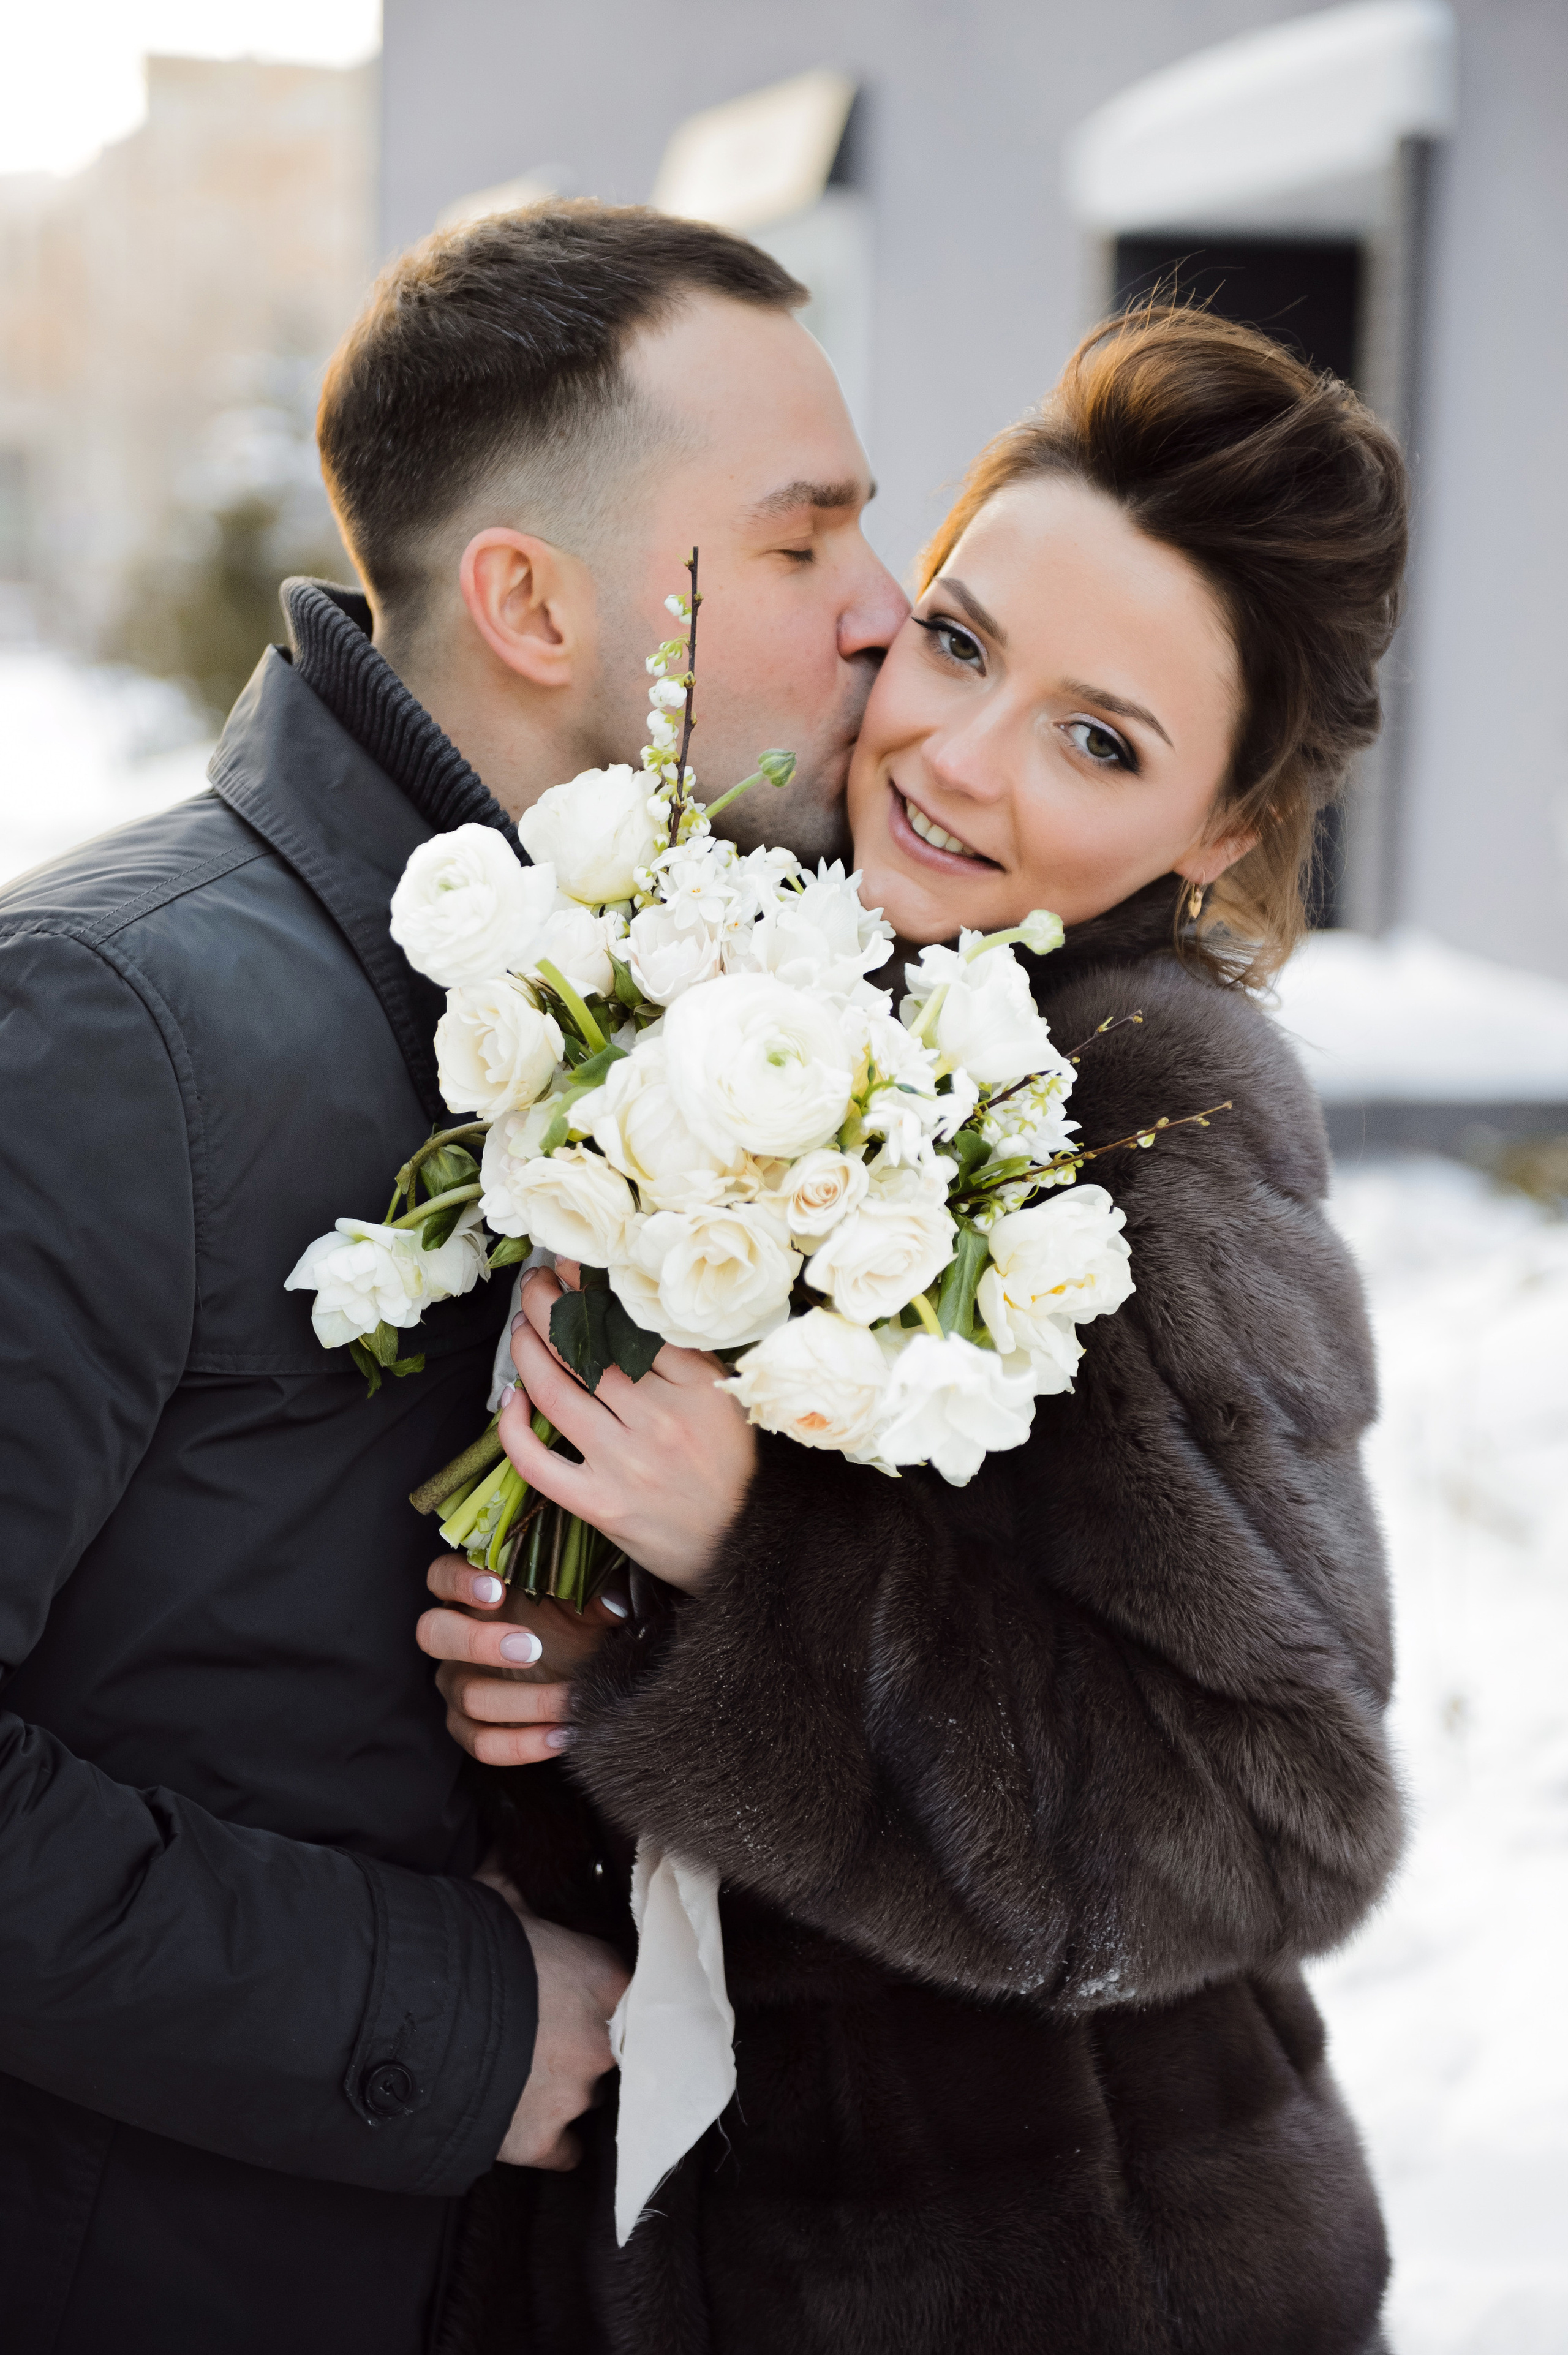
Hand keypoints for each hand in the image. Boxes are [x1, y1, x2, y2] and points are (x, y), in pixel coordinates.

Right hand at [418, 1554, 626, 1766]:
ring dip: (523, 1701)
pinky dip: (522, 1744)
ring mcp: (457, 1683)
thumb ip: (591, 1596)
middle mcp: (454, 1637)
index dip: (460, 1581)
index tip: (498, 1590)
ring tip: (569, 1699)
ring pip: (466, 1695)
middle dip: (478, 1641)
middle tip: (530, 1647)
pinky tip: (561, 1735)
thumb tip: (613, 1603)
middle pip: (433, 1634)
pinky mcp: (469, 1727)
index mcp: (473, 1595)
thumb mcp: (581, 1608)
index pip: (442, 1576)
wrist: (577, 1674)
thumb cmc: (569, 1627)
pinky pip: (482, 1743)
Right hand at [478, 1857, 628, 2170]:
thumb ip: (518, 1882)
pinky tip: (524, 2122)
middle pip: (610, 2045)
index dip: (602, 1992)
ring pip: (583, 2095)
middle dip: (578, 2039)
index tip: (580, 1993)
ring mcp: (573, 2095)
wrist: (410, 2024)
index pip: (629, 1988)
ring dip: (557, 2086)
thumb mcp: (494, 1898)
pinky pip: (561, 2150)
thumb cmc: (459, 1948)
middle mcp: (602, 2039)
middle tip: (542, 2030)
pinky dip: (547, 2141)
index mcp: (604, 1977)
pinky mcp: (540, 2141)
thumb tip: (509, 1844)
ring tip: (517, 2071)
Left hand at [499, 1263, 755, 1592]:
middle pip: (586, 1349)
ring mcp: (626, 1464)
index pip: (630, 1321)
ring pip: (555, 1391)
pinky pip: (536, 1461)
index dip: (590, 1286)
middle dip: (547, 1305)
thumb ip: (684, 1359)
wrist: (747, 1547)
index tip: (570, 1266)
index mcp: (697, 1388)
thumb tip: (627, 1308)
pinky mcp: (599, 1505)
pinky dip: (511, 1425)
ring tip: (521, 1328)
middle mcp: (660, 1421)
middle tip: (534, 1285)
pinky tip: (509, 1399)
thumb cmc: (734, 1469)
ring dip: (526, 1350)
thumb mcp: (726, 1400)